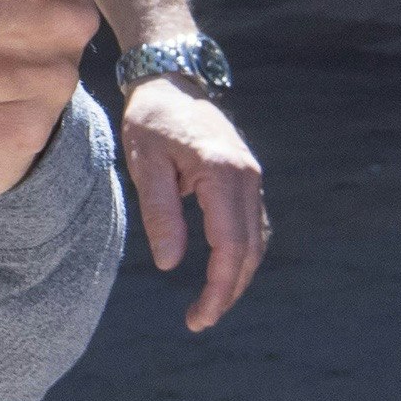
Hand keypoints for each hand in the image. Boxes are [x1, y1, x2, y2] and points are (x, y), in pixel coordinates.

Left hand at [121, 77, 265, 329]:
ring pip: (255, 241)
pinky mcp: (247, 178)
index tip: (198, 318)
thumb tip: (170, 265)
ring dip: (236, 276)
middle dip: (227, 291)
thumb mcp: (144, 163)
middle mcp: (246, 177)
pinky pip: (251, 226)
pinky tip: (220, 271)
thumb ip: (159, 212)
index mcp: (222, 173)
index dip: (218, 289)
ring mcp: (251, 177)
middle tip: (198, 321)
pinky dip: (240, 254)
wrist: (170, 78)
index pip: (230, 246)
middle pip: (249, 251)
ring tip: (207, 305)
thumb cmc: (151, 118)